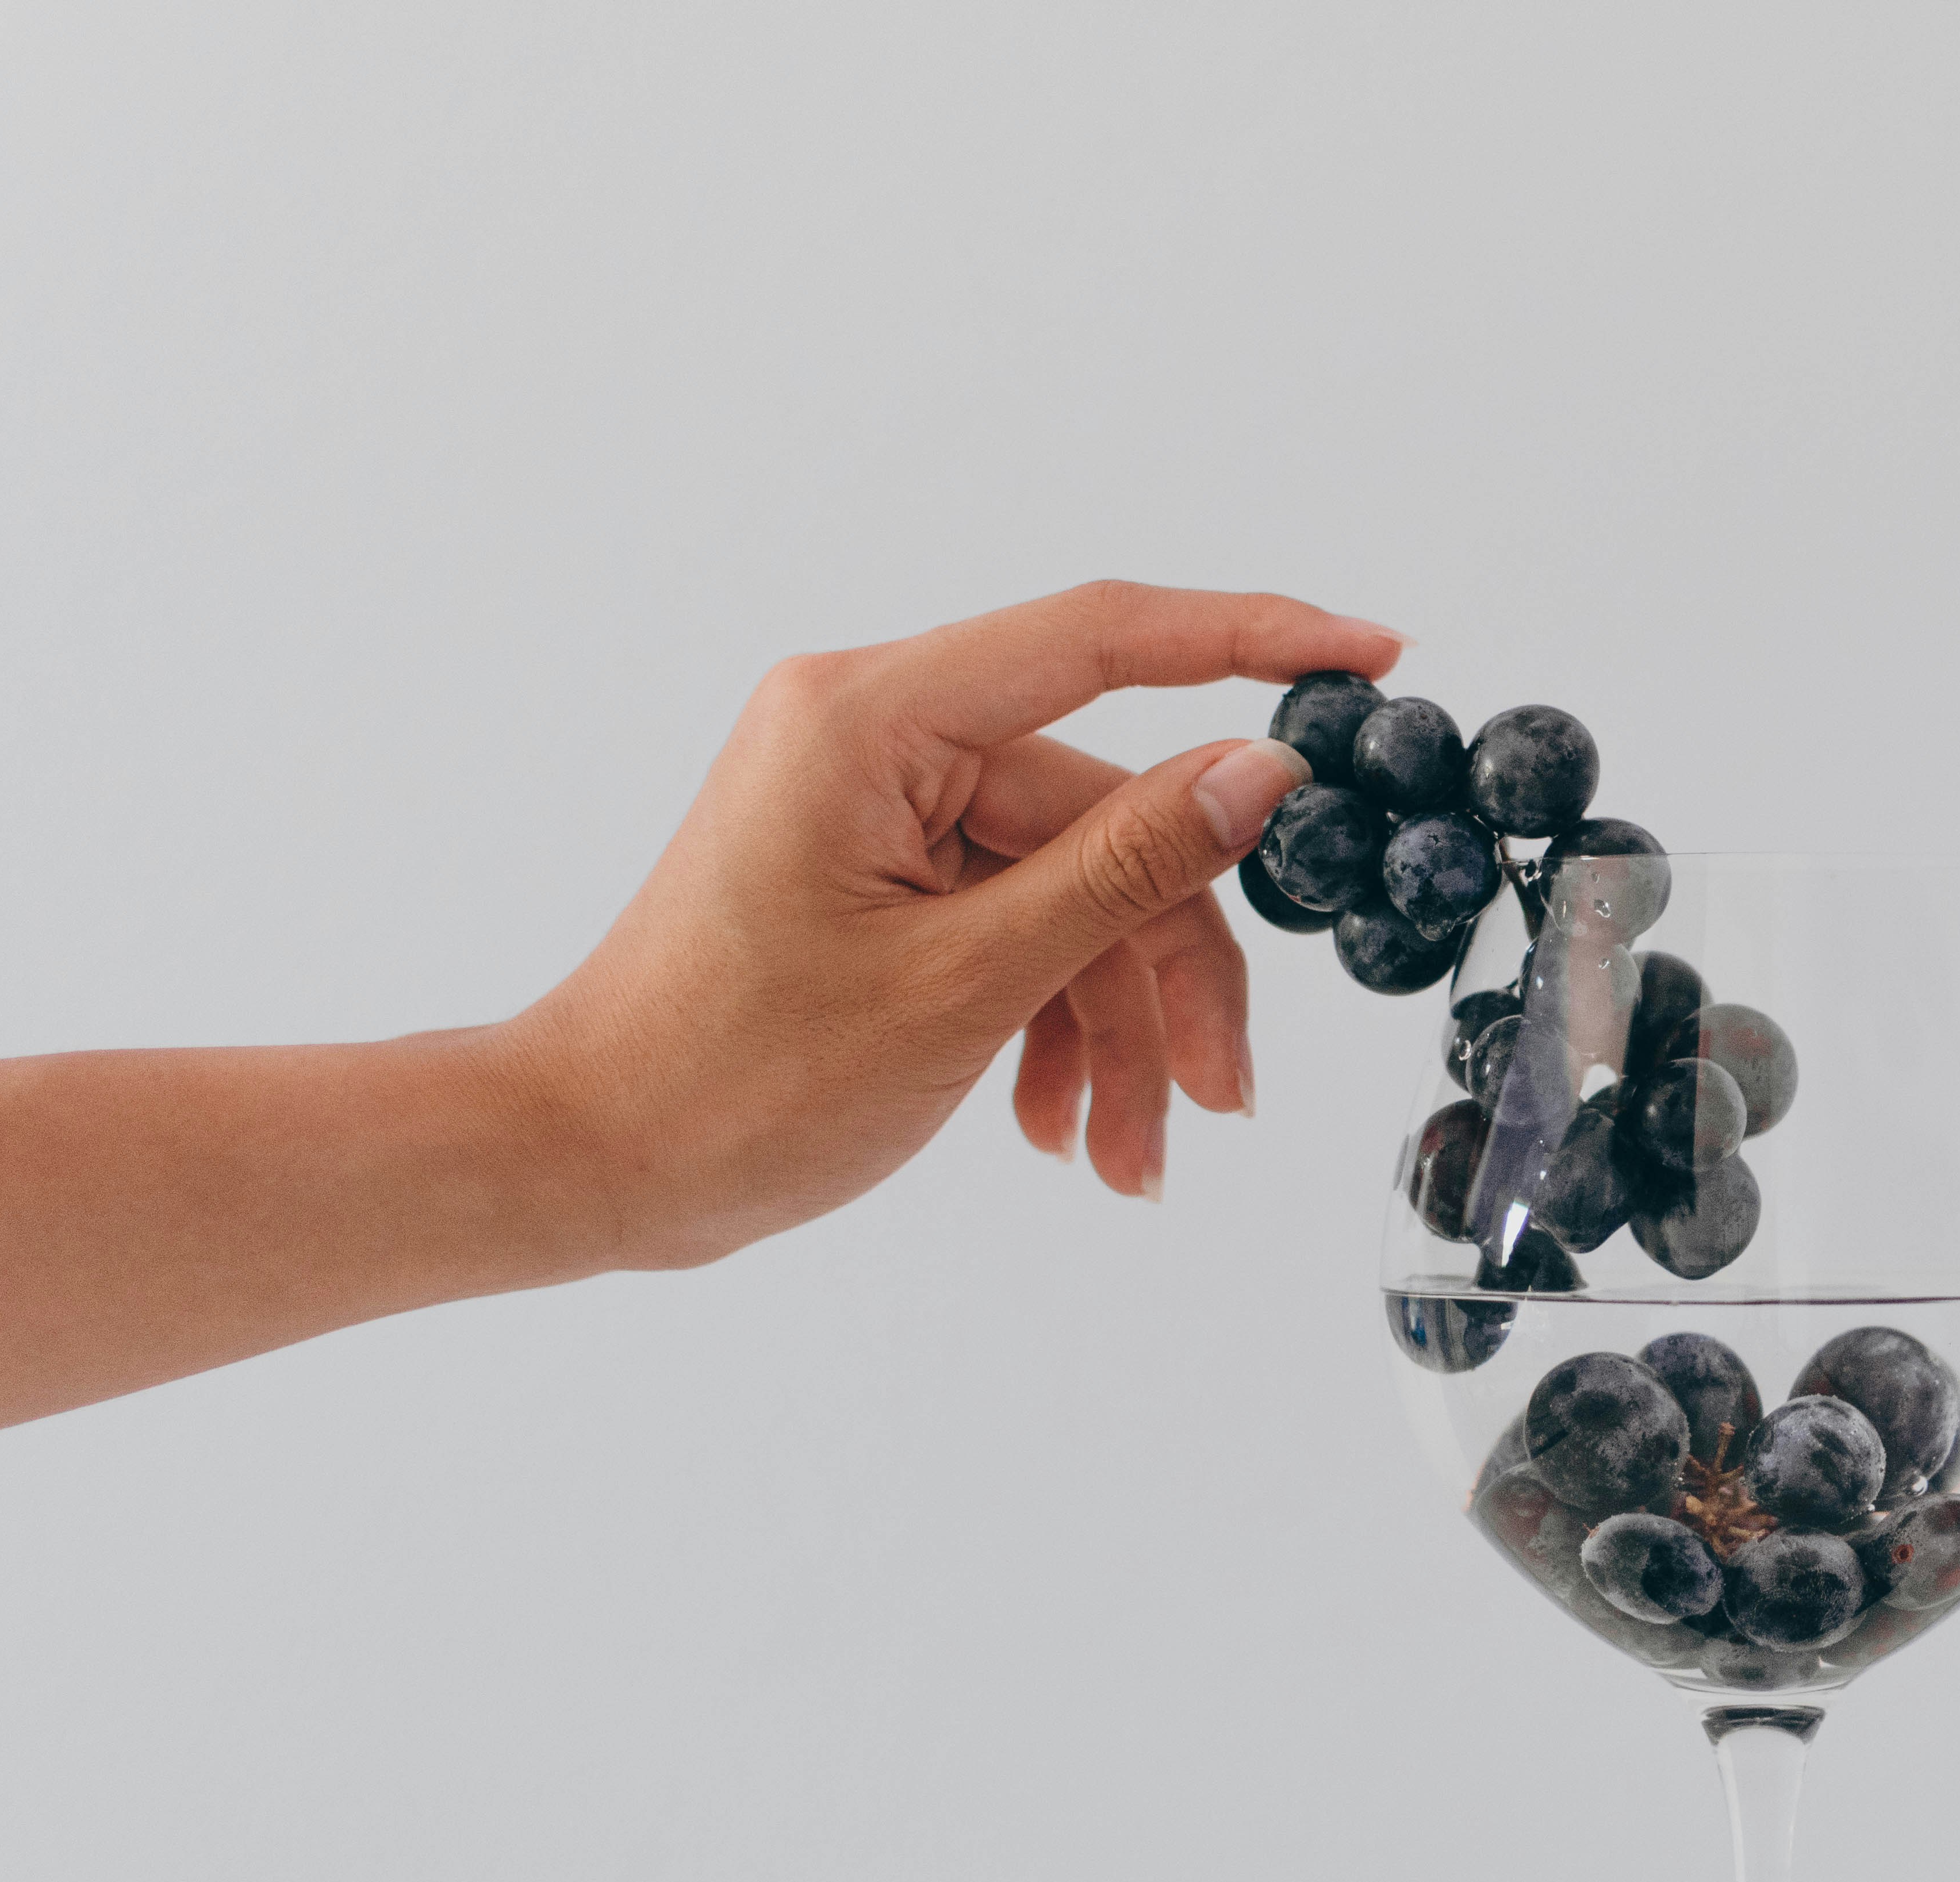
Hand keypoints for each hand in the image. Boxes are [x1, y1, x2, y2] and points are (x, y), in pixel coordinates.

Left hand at [505, 580, 1396, 1263]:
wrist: (586, 1166)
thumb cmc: (731, 1078)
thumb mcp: (964, 979)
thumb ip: (1126, 862)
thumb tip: (1260, 769)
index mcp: (874, 717)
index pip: (1106, 637)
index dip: (1253, 639)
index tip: (1373, 656)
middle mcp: (877, 735)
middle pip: (1108, 821)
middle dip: (1169, 975)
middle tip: (1217, 1103)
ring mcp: (877, 809)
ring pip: (1075, 893)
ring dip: (1118, 1030)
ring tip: (1126, 1159)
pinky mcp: (880, 877)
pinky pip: (1017, 925)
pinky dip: (1055, 1028)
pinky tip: (1058, 1129)